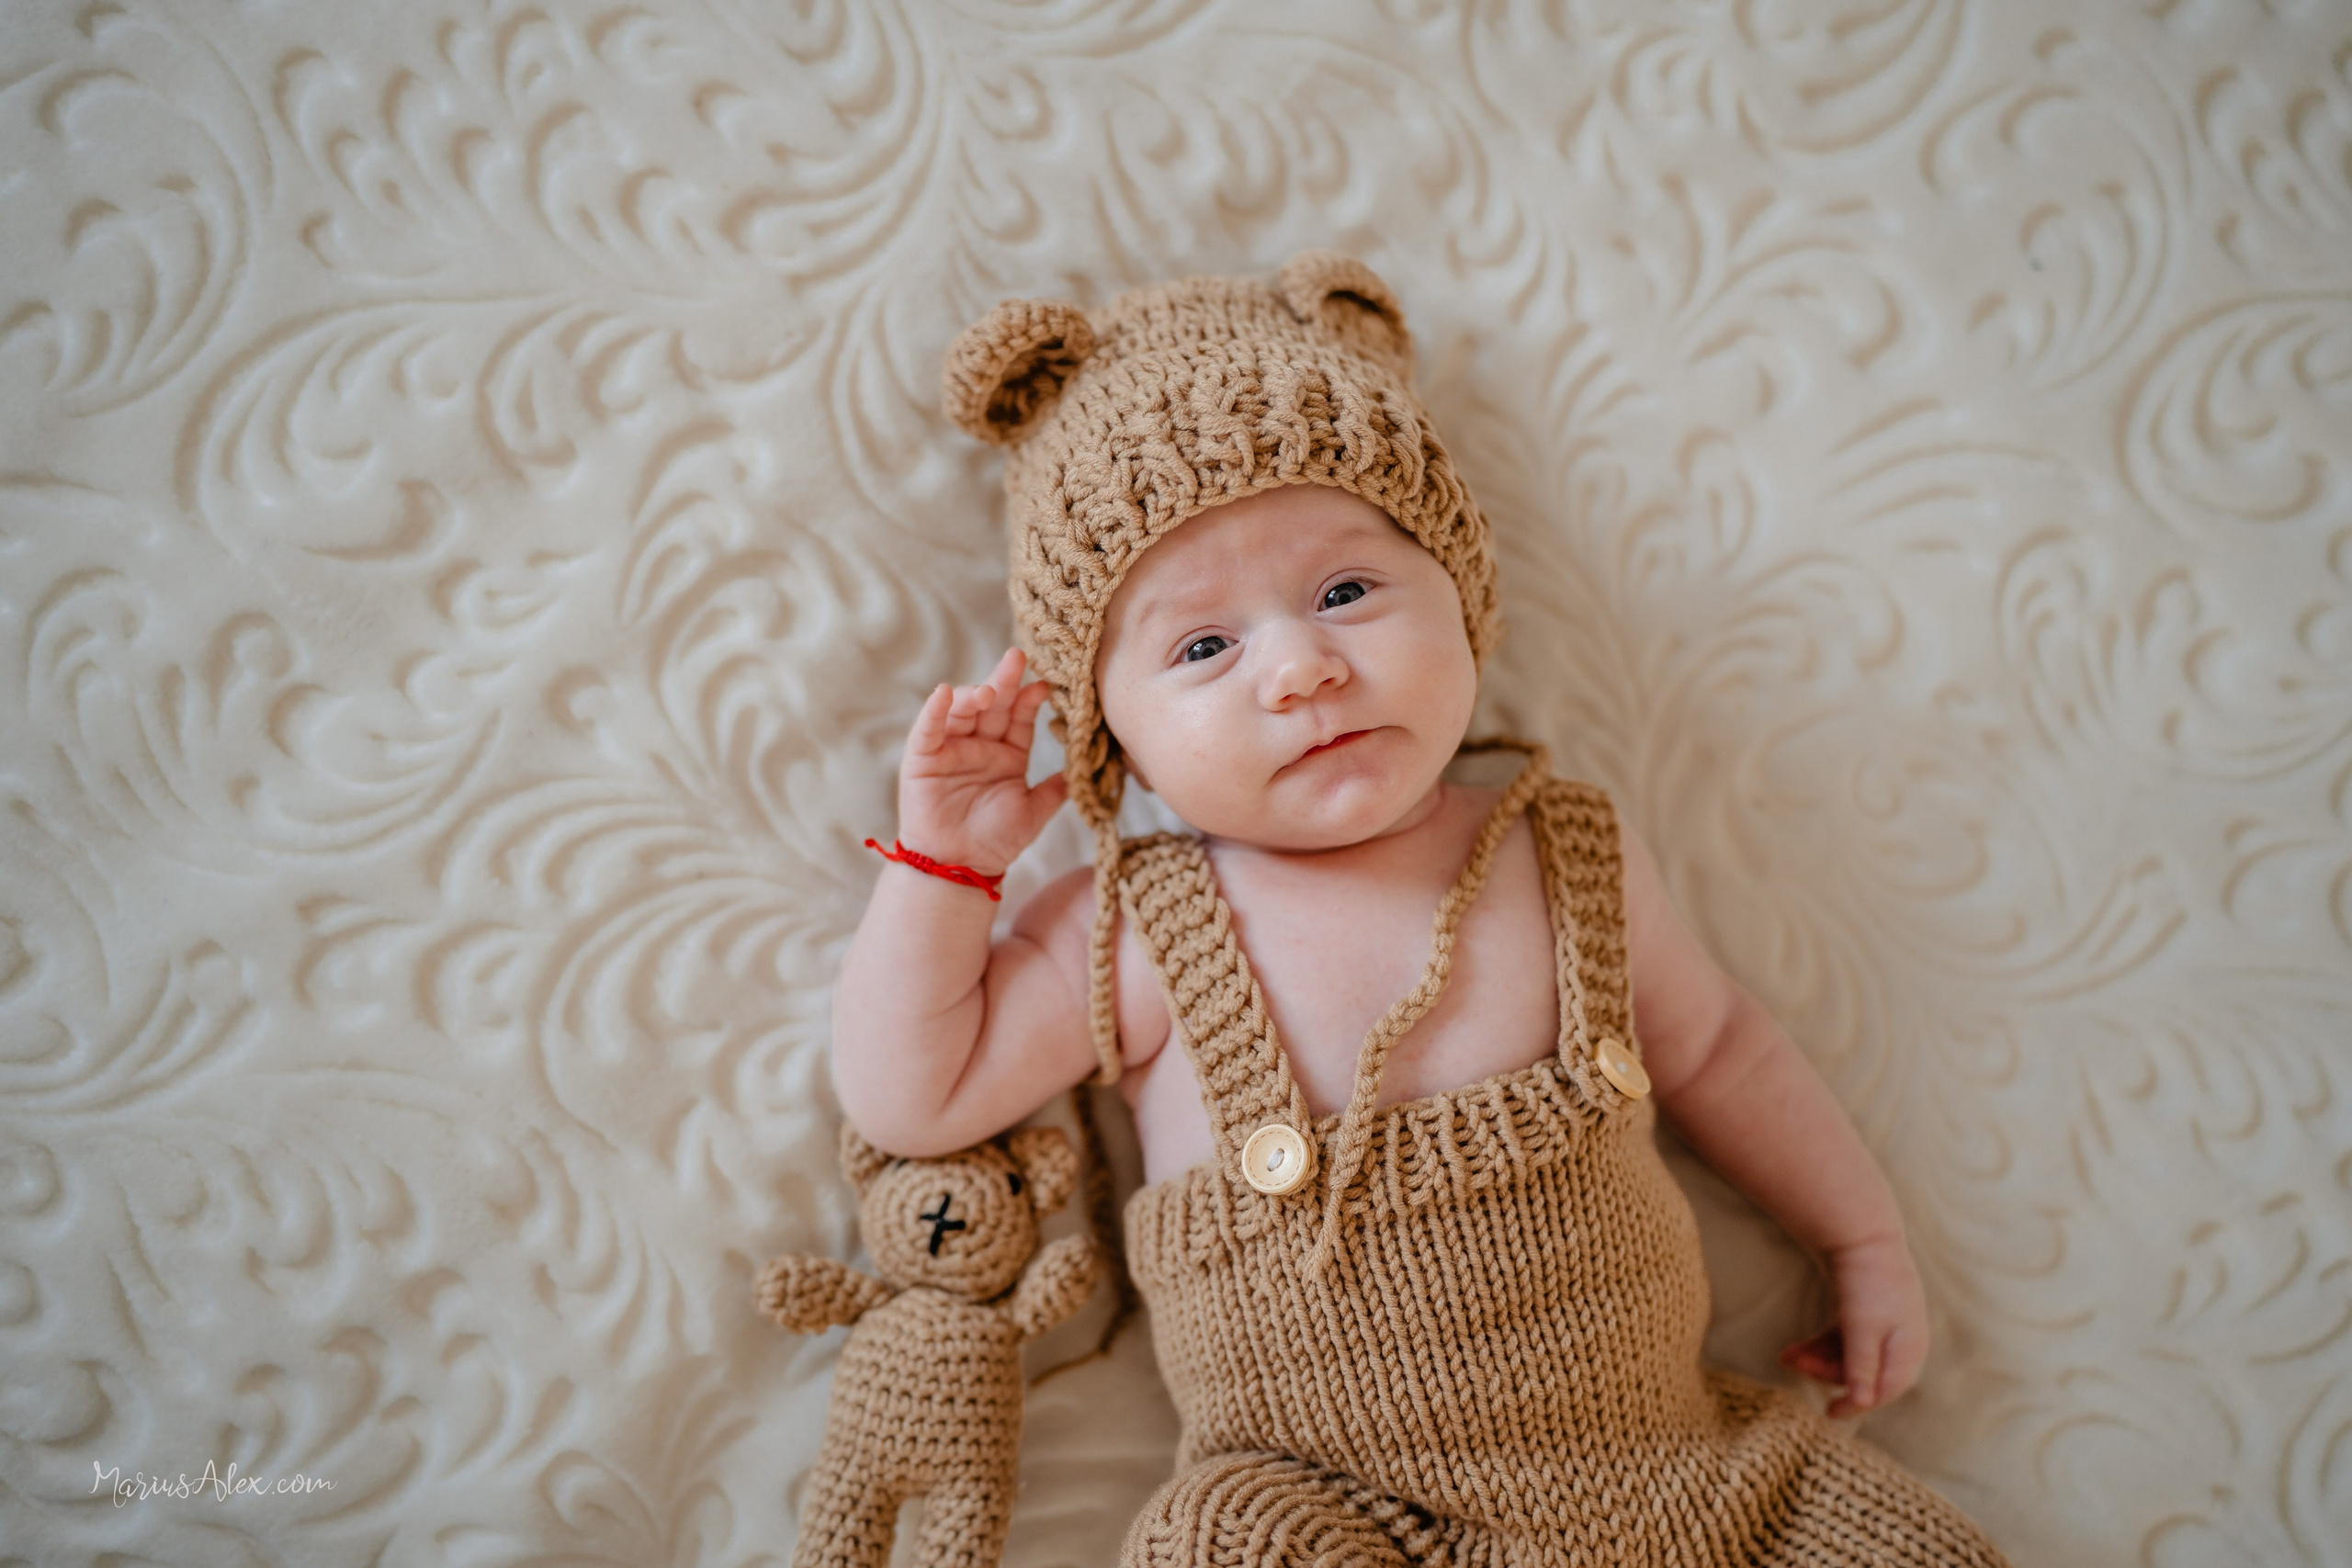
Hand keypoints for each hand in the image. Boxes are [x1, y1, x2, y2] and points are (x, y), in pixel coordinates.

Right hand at [894, 647, 1067, 877]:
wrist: (959, 867)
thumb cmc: (995, 842)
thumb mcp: (1033, 813)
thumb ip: (1055, 790)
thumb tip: (1083, 771)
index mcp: (1007, 755)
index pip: (1019, 719)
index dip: (1029, 701)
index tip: (1044, 687)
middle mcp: (979, 746)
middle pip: (992, 706)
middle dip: (1004, 681)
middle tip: (1017, 657)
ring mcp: (950, 749)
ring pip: (962, 711)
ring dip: (974, 694)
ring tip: (990, 690)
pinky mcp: (922, 759)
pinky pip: (928, 729)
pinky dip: (935, 711)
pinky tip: (945, 693)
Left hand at [1778, 1233, 1927, 1417]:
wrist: (1861, 1234)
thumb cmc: (1868, 1284)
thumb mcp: (1862, 1329)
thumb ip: (1862, 1367)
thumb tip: (1863, 1404)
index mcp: (1908, 1350)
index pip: (1883, 1391)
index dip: (1856, 1404)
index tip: (1828, 1413)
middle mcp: (1899, 1343)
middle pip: (1861, 1375)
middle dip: (1825, 1373)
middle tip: (1791, 1363)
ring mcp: (1882, 1329)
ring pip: (1847, 1358)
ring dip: (1817, 1360)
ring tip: (1786, 1356)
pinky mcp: (1863, 1316)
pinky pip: (1841, 1342)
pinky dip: (1819, 1346)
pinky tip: (1793, 1350)